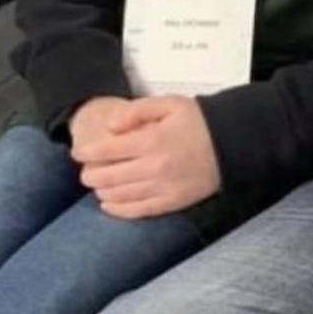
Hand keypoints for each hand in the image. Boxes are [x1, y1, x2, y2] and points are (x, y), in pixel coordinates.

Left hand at [73, 95, 221, 217]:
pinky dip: (117, 209)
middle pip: (107, 176)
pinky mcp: (171, 202)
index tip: (79, 152)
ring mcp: (162, 187)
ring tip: (98, 183)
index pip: (107, 150)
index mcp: (152, 140)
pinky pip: (136, 210)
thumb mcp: (171, 103)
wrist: (234, 142)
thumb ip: (138, 110)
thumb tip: (111, 126)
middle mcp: (153, 167)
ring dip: (101, 190)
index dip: (87, 152)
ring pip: (118, 195)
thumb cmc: (200, 120)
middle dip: (90, 173)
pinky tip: (109, 203)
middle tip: (87, 170)